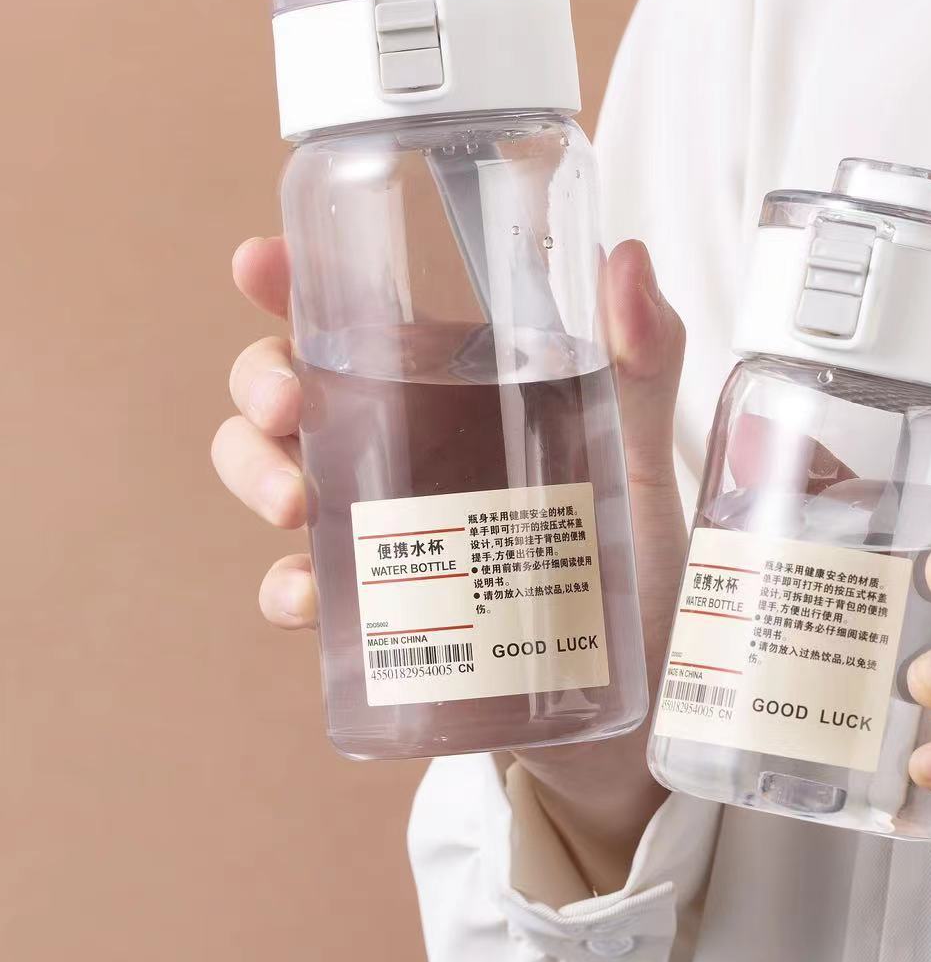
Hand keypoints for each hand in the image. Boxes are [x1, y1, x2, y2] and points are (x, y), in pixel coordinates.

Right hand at [212, 235, 688, 892]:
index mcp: (457, 394)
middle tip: (288, 404)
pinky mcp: (379, 612)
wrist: (636, 705)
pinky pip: (304, 590)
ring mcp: (384, 531)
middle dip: (261, 383)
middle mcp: (407, 451)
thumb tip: (627, 256)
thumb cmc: (639, 566)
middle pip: (294, 392)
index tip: (259, 266)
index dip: (297, 286)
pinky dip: (288, 588)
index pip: (363, 322)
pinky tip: (309, 595)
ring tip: (293, 503)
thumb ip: (644, 360)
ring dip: (255, 475)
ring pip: (275, 476)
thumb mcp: (644, 457)